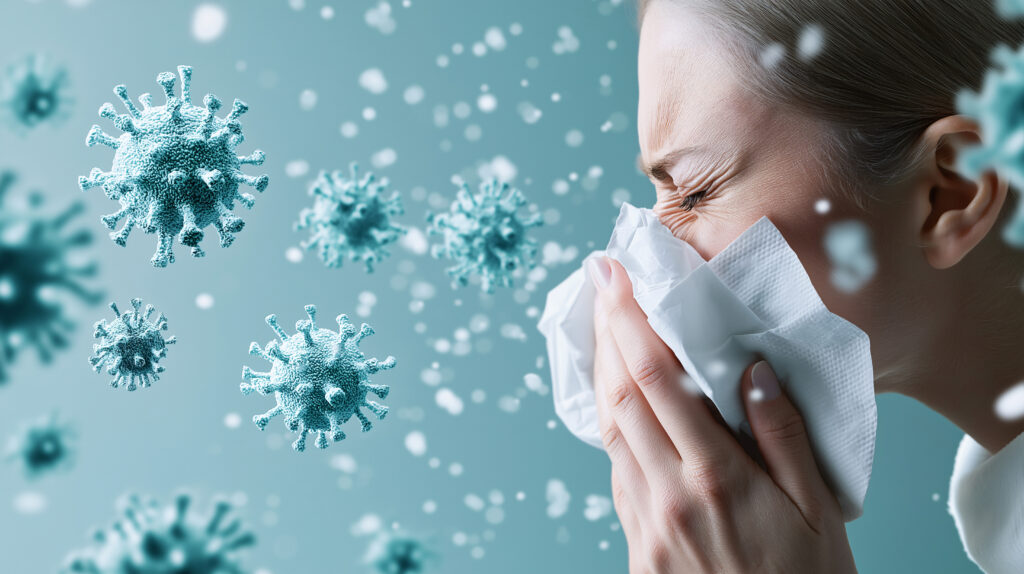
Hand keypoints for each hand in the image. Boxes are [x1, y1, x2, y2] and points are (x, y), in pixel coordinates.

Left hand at [587, 256, 856, 573]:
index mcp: (714, 475)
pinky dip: (611, 423)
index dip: (628, 319)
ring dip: (601, 372)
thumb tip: (751, 369)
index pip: (655, 377)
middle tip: (598, 281)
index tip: (614, 273)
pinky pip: (614, 470)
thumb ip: (783, 435)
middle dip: (604, 330)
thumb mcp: (819, 510)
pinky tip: (619, 402)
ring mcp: (644, 523)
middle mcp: (666, 493)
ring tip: (602, 327)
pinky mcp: (635, 547)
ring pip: (608, 430)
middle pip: (618, 394)